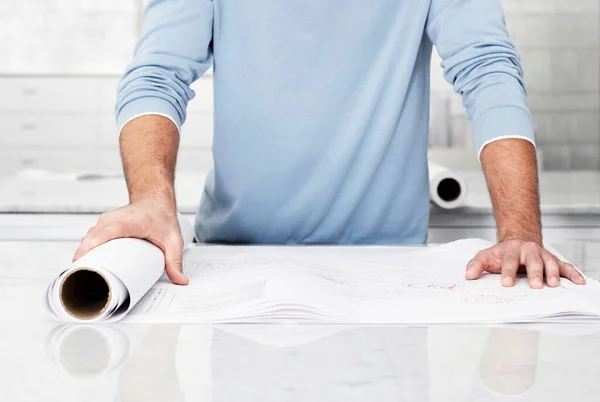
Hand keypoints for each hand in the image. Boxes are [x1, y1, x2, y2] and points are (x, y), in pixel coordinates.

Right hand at [72, 195, 188, 284]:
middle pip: (93, 237)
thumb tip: (180, 280)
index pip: (110, 230)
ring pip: (88, 238)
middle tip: (83, 278)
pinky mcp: (102, 225)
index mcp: (132, 221)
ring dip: (83, 255)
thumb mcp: (173, 240)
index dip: (97, 242)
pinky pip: (89, 237)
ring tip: (82, 276)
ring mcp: (106, 221)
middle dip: (85, 257)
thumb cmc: (162, 216)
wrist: (155, 199)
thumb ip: (176, 261)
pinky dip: (85, 250)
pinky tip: (84, 264)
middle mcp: (115, 219)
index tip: (87, 256)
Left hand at [465, 239, 585, 287]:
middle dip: (535, 273)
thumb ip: (476, 265)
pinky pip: (565, 266)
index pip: (509, 262)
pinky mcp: (554, 261)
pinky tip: (579, 282)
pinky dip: (573, 274)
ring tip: (555, 285)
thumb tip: (468, 276)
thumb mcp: (486, 256)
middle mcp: (529, 252)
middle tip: (535, 285)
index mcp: (512, 251)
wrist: (517, 241)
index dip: (508, 272)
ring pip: (550, 263)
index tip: (505, 283)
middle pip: (533, 262)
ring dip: (554, 273)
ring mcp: (543, 255)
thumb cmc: (501, 254)